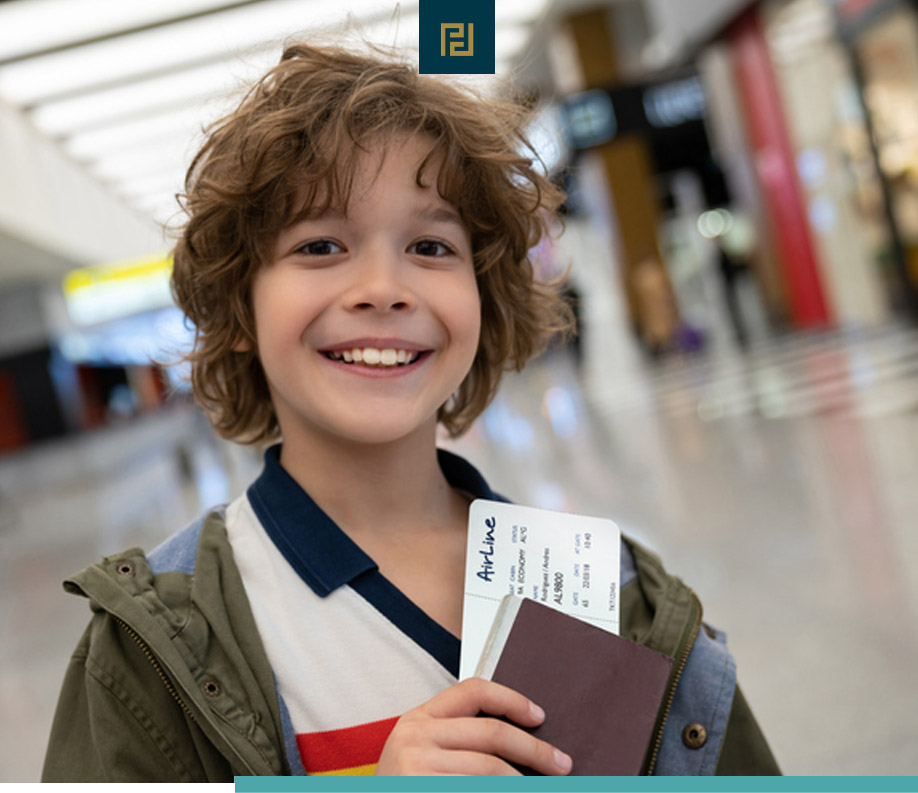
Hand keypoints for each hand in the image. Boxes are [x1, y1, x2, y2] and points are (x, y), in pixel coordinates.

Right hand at [374, 677, 572, 775]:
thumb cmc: (405, 788)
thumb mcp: (421, 756)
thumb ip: (458, 738)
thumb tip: (522, 736)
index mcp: (418, 719)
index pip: (473, 690)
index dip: (512, 699)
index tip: (539, 716)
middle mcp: (415, 736)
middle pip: (492, 732)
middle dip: (535, 749)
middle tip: (562, 765)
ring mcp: (416, 767)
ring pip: (493, 770)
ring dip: (524, 782)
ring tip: (541, 788)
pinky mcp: (424, 789)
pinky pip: (478, 790)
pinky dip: (507, 792)